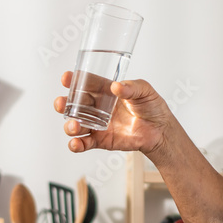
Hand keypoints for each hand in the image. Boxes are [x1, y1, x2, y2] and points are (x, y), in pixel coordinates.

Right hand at [53, 71, 175, 155]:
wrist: (161, 130)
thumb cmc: (153, 107)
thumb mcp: (145, 90)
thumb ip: (131, 88)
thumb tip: (117, 87)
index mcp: (106, 91)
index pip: (86, 84)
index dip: (73, 80)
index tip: (66, 78)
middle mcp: (98, 107)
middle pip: (74, 104)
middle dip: (63, 104)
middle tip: (61, 104)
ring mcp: (97, 125)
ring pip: (75, 124)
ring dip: (69, 125)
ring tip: (74, 125)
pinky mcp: (101, 141)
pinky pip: (84, 143)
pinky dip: (76, 145)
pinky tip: (76, 143)